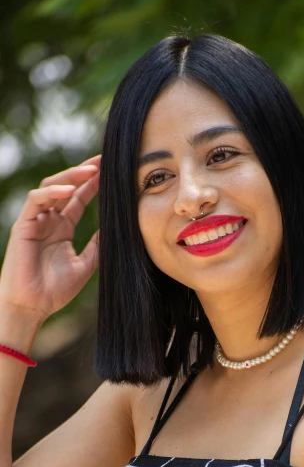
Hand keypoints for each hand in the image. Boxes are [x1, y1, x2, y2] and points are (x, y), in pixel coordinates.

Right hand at [0, 155, 100, 322]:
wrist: (33, 306)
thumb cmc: (56, 290)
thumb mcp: (86, 265)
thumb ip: (98, 245)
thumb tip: (117, 228)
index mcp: (63, 228)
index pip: (79, 198)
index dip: (94, 184)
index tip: (114, 172)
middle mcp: (49, 220)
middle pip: (67, 186)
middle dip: (85, 172)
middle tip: (105, 160)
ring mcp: (36, 220)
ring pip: (52, 187)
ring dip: (71, 176)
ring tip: (93, 169)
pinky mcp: (24, 225)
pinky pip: (36, 200)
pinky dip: (53, 192)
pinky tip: (70, 189)